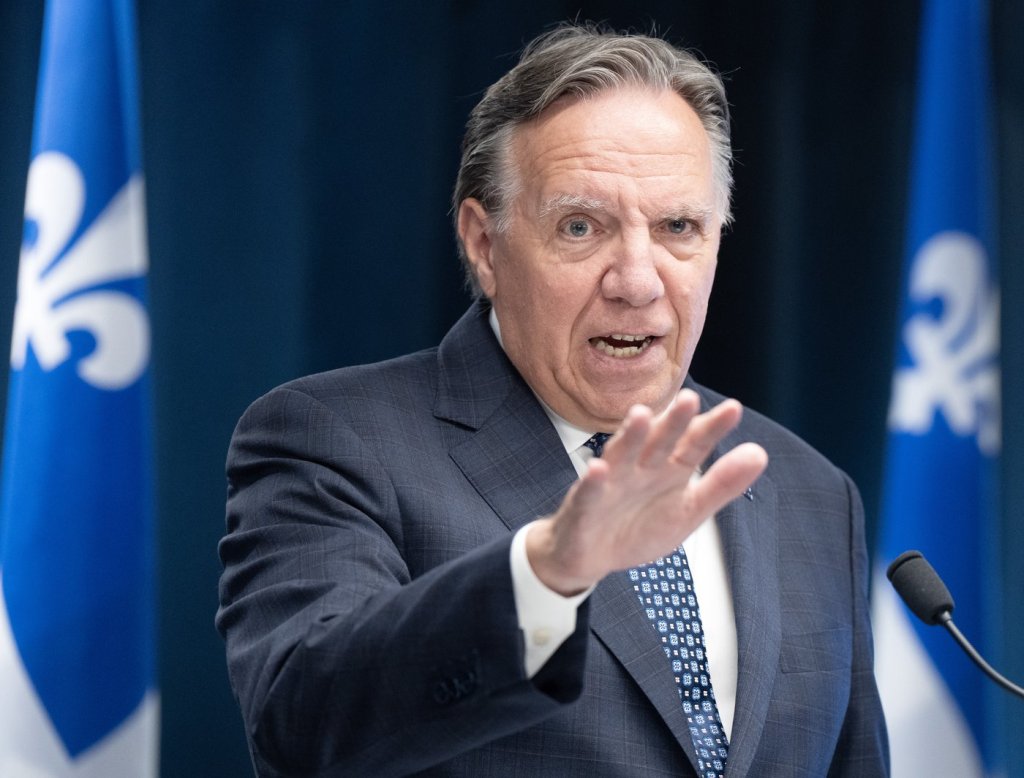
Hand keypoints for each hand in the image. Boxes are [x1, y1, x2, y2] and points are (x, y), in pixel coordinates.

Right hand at [526, 389, 767, 595]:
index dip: (712, 428)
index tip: (733, 409)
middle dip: (673, 422)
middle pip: (659, 441)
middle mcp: (641, 467)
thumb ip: (722, 484)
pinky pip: (589, 492)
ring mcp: (611, 483)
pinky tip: (598, 469)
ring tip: (642, 416)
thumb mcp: (689, 511)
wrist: (591, 556)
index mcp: (670, 468)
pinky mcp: (584, 505)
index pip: (694, 444)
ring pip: (621, 455)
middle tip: (689, 399)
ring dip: (630, 436)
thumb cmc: (639, 528)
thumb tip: (760, 453)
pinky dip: (592, 482)